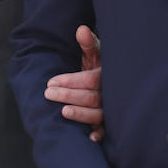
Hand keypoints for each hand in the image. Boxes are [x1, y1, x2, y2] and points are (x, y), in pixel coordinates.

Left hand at [46, 24, 104, 140]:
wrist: (118, 79)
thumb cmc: (102, 65)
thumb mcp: (96, 52)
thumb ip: (88, 43)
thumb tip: (81, 30)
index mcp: (107, 75)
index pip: (90, 80)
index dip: (71, 81)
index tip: (51, 82)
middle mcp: (112, 93)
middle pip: (91, 97)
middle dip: (69, 96)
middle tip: (49, 94)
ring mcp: (112, 109)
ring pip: (98, 114)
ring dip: (81, 114)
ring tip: (63, 112)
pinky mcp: (111, 122)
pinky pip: (107, 131)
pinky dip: (100, 135)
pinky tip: (90, 138)